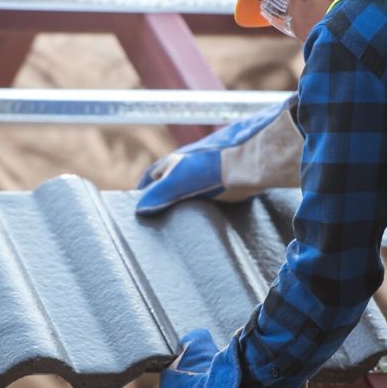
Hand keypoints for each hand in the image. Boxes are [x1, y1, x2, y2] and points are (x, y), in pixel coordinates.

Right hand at [136, 96, 302, 215]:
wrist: (248, 163)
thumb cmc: (210, 168)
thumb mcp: (176, 181)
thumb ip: (157, 194)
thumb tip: (140, 210)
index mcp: (174, 162)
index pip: (153, 175)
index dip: (144, 188)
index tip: (138, 204)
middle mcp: (190, 166)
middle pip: (171, 182)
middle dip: (163, 197)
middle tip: (157, 217)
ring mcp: (209, 176)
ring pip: (190, 191)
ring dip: (184, 204)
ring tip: (179, 224)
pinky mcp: (227, 186)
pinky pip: (211, 199)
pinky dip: (205, 207)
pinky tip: (205, 220)